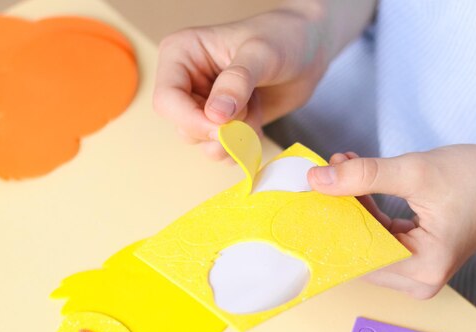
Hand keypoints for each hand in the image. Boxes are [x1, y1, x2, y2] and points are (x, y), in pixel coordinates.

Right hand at [153, 9, 326, 159]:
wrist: (308, 52)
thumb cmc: (283, 38)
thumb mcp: (261, 53)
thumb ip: (237, 82)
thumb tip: (215, 115)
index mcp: (181, 55)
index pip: (167, 100)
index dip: (193, 120)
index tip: (224, 126)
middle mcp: (186, 82)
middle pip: (184, 127)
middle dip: (220, 131)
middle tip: (249, 114)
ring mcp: (204, 104)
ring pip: (203, 142)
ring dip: (235, 138)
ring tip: (256, 111)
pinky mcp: (222, 122)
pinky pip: (221, 149)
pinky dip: (242, 145)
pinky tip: (257, 122)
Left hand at [307, 145, 475, 298]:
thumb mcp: (416, 172)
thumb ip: (363, 176)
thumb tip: (318, 180)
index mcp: (421, 269)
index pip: (357, 255)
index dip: (328, 225)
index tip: (306, 197)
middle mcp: (417, 280)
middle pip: (358, 249)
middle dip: (338, 210)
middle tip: (321, 174)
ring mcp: (416, 271)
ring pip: (365, 240)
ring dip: (350, 205)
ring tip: (341, 166)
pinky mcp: (415, 256)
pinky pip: (377, 236)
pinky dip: (365, 208)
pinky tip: (355, 178)